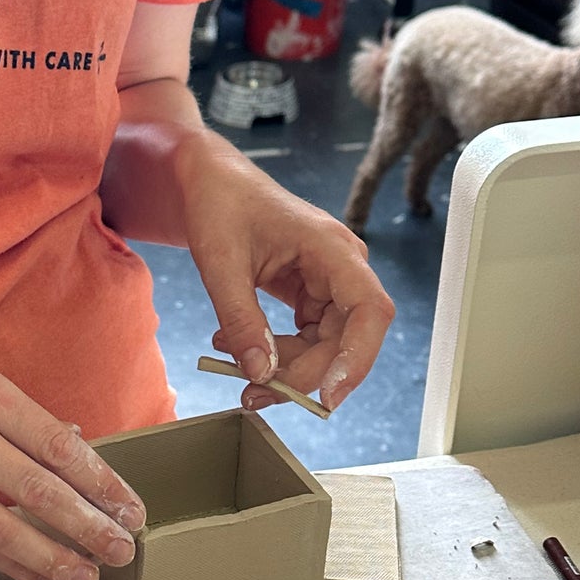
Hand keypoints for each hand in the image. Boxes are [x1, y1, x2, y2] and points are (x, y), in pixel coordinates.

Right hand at [0, 320, 146, 579]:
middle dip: (89, 525)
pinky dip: (8, 563)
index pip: (56, 444)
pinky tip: (40, 578)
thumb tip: (68, 444)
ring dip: (53, 556)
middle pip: (39, 489)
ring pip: (4, 527)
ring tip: (88, 575)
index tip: (131, 507)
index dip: (101, 481)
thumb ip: (9, 411)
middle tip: (125, 549)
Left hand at [181, 145, 394, 409]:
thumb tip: (259, 373)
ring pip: (325, 346)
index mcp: (332, 248)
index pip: (369, 310)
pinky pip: (307, 339)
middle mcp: (342, 267)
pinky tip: (237, 348)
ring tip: (231, 365)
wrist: (210, 183)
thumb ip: (241, 320)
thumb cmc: (220, 205)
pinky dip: (276, 353)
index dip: (357, 358)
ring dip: (285, 368)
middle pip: (345, 339)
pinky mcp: (312, 295)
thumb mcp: (221, 264)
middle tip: (254, 394)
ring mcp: (329, 283)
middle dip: (302, 374)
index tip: (327, 396)